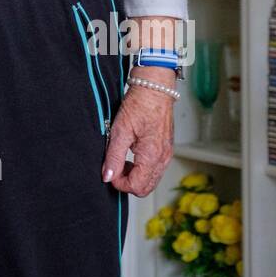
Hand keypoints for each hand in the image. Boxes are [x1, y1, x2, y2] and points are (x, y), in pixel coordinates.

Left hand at [103, 76, 174, 195]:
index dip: (120, 183)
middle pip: (145, 188)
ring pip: (151, 180)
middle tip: (115, 168)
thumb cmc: (139, 104)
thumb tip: (107, 176)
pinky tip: (133, 154)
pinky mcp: (167, 149)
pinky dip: (143, 168)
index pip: (136, 186)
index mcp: (152, 156)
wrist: (154, 88)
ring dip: (135, 176)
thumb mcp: (119, 130)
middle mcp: (163, 158)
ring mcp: (167, 154)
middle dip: (128, 182)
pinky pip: (156, 169)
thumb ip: (113, 156)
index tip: (110, 172)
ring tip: (123, 160)